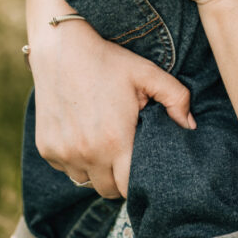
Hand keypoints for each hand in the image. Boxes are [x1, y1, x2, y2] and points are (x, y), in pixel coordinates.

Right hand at [30, 21, 194, 197]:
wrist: (61, 48)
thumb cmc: (108, 61)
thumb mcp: (147, 73)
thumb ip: (176, 98)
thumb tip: (191, 126)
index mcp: (115, 141)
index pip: (130, 187)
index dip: (139, 181)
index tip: (143, 166)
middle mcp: (87, 154)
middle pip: (108, 190)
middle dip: (119, 178)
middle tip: (125, 153)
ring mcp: (64, 154)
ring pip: (86, 181)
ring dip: (96, 170)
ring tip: (104, 142)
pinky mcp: (46, 149)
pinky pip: (66, 168)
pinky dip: (76, 160)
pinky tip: (82, 134)